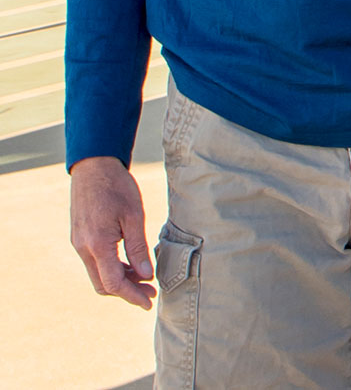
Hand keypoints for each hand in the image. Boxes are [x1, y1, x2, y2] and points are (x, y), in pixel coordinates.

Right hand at [70, 155, 154, 308]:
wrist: (93, 167)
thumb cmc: (117, 187)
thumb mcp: (134, 215)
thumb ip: (138, 248)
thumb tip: (146, 275)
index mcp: (97, 244)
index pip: (113, 283)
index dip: (132, 296)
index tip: (149, 303)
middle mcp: (84, 248)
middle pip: (103, 284)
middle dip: (127, 292)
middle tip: (151, 292)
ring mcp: (79, 244)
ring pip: (98, 275)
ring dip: (120, 281)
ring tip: (145, 279)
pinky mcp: (80, 238)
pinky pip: (95, 263)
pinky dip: (113, 268)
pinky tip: (131, 265)